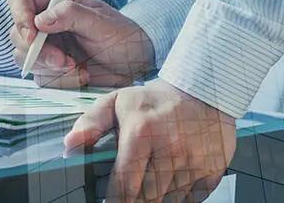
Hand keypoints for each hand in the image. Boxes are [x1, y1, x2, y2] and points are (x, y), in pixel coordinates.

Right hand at [8, 0, 152, 87]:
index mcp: (56, 3)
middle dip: (38, 51)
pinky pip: (41, 78)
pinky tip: (82, 76)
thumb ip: (73, 14)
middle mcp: (46, 25)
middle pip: (18, 34)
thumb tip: (41, 19)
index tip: (32, 35)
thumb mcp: (103, 22)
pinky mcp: (50, 71)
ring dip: (51, 69)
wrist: (135, 64)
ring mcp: (46, 49)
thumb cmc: (123, 36)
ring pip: (25, 59)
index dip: (19, 15)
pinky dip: (61, 81)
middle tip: (64, 61)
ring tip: (80, 70)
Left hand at [66, 80, 236, 201]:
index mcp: (142, 132)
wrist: (204, 91)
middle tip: (129, 197)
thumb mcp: (117, 102)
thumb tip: (70, 145)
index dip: (114, 201)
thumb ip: (90, 123)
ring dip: (156, 200)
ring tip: (148, 189)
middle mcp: (170, 148)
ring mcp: (194, 161)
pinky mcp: (212, 170)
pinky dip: (178, 199)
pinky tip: (169, 187)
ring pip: (168, 201)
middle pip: (146, 198)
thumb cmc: (156, 100)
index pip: (123, 184)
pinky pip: (191, 200)